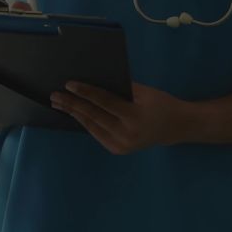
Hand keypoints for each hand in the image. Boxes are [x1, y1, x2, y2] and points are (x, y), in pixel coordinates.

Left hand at [50, 82, 193, 154]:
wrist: (175, 127)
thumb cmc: (160, 104)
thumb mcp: (145, 92)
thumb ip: (121, 88)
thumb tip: (93, 81)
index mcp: (135, 117)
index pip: (105, 102)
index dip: (86, 93)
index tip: (69, 84)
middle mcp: (126, 134)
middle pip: (94, 116)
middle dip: (72, 105)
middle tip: (55, 96)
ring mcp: (121, 145)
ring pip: (92, 126)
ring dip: (74, 114)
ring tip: (59, 104)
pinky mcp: (117, 149)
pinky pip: (97, 133)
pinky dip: (85, 122)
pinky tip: (74, 113)